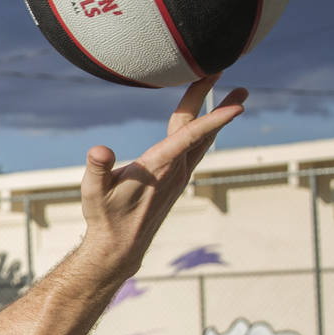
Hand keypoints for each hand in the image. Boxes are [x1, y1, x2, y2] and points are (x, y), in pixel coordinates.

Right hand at [79, 75, 246, 275]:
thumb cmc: (105, 216)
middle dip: (220, 107)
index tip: (237, 106)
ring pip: (203, 141)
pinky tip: (204, 128)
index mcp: (158, 166)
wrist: (119, 247)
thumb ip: (98, 168)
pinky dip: (205, 132)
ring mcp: (178, 177)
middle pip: (202, 132)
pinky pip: (196, 150)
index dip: (214, 119)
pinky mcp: (176, 182)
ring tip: (236, 100)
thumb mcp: (93, 190)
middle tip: (240, 87)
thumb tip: (100, 150)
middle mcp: (175, 170)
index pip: (191, 136)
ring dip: (218, 119)